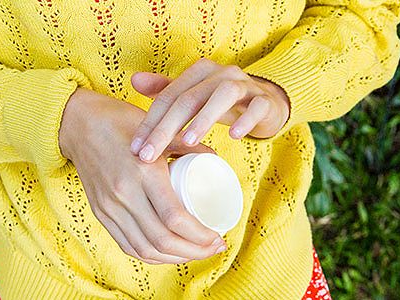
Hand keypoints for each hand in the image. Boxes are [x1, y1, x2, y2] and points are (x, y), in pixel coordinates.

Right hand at [59, 87, 226, 264]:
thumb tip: (215, 160)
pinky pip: (127, 245)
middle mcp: (124, 194)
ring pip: (145, 249)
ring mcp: (109, 207)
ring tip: (196, 253)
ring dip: (175, 258)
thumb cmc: (121, 122)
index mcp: (143, 172)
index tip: (218, 235)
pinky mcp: (100, 213)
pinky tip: (168, 254)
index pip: (175, 218)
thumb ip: (187, 145)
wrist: (79, 124)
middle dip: (194, 251)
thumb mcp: (158, 129)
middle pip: (162, 240)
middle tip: (215, 247)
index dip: (200, 235)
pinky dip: (151, 256)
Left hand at [129, 57, 290, 162]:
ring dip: (204, 119)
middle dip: (167, 128)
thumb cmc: (222, 103)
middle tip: (150, 155)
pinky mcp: (266, 100)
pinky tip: (233, 136)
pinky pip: (257, 107)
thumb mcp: (194, 97)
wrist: (266, 104)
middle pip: (190, 98)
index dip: (150, 122)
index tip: (136, 149)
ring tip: (188, 142)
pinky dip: (245, 120)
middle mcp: (221, 73)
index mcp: (199, 72)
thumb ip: (165, 90)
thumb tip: (134, 80)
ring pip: (223, 95)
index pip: (169, 96)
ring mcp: (245, 85)